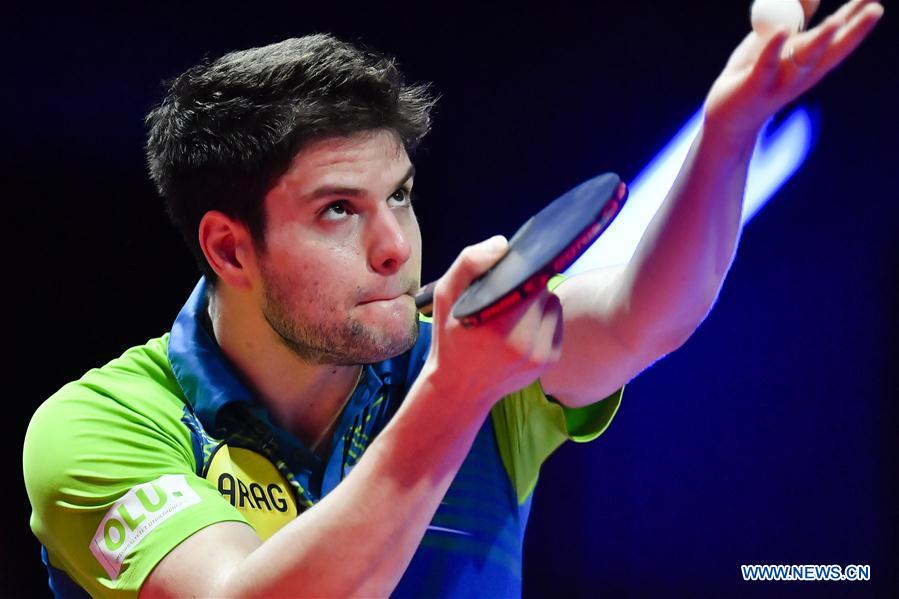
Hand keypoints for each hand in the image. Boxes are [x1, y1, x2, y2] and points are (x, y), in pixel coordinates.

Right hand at [424, 235, 563, 411]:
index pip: (530, 279)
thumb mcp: (445, 296)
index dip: (524, 269)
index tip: (513, 269)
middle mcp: (524, 342)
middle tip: (508, 292)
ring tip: (513, 311)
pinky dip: (544, 319)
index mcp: (497, 324)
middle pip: (542, 290)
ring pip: (553, 304)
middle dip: (528, 286)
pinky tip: (522, 327)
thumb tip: (503, 244)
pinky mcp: (549, 360)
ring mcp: (539, 354)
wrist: (459, 388)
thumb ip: (469, 264)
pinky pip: (557, 323)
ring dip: (538, 302)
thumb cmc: (450, 337)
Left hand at [703, 0, 883, 139]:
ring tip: (835, 22)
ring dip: (820, 40)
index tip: (875, 1)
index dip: (856, 18)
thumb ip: (795, 18)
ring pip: (804, 59)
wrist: (726, 118)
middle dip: (854, 30)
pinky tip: (782, 31)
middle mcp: (801, 73)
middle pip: (831, 49)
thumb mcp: (776, 42)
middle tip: (876, 9)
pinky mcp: (755, 86)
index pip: (838, 35)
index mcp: (808, 60)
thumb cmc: (752, 74)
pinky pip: (766, 65)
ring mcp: (780, 81)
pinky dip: (773, 48)